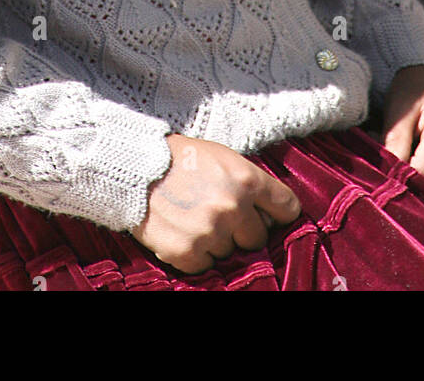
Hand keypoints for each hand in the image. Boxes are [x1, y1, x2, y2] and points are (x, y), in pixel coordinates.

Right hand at [129, 133, 301, 274]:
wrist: (136, 167)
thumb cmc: (183, 159)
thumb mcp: (223, 157)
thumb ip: (250, 183)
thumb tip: (273, 214)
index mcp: (246, 179)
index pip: (287, 208)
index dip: (279, 214)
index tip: (270, 216)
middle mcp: (232, 207)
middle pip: (258, 238)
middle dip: (243, 230)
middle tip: (221, 215)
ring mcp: (210, 231)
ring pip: (230, 253)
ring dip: (217, 241)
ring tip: (195, 218)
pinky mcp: (187, 251)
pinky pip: (205, 266)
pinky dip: (196, 254)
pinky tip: (184, 232)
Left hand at [381, 62, 423, 188]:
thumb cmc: (411, 91)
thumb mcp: (397, 112)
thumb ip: (395, 145)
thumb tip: (391, 177)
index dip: (401, 174)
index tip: (384, 165)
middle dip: (408, 172)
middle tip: (391, 150)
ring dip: (419, 174)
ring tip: (407, 148)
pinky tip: (421, 154)